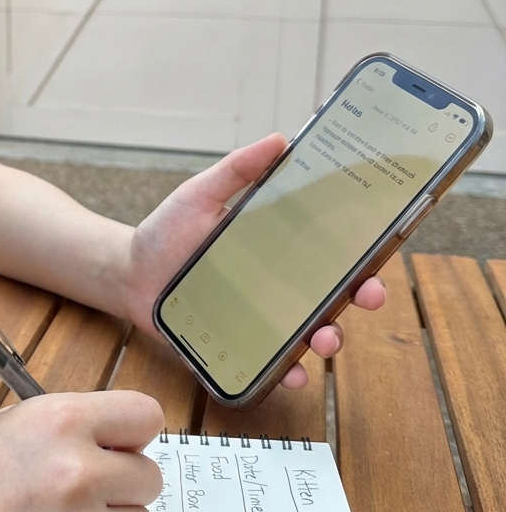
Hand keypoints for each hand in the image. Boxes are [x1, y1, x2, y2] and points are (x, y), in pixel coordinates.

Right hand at [0, 391, 162, 511]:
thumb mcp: (7, 425)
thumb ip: (68, 427)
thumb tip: (117, 438)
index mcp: (60, 422)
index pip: (146, 417)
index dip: (134, 432)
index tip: (123, 443)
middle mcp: (77, 473)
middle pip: (150, 476)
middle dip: (122, 482)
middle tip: (84, 488)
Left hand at [120, 133, 385, 388]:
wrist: (130, 271)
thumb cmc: (168, 230)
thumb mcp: (200, 193)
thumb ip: (236, 169)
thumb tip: (279, 139)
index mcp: (276, 244)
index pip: (331, 249)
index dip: (362, 253)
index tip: (381, 253)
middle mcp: (277, 283)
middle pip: (332, 293)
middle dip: (359, 297)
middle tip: (367, 296)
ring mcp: (261, 316)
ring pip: (309, 331)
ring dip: (327, 339)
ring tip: (324, 340)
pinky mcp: (237, 344)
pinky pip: (268, 362)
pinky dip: (285, 370)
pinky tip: (291, 372)